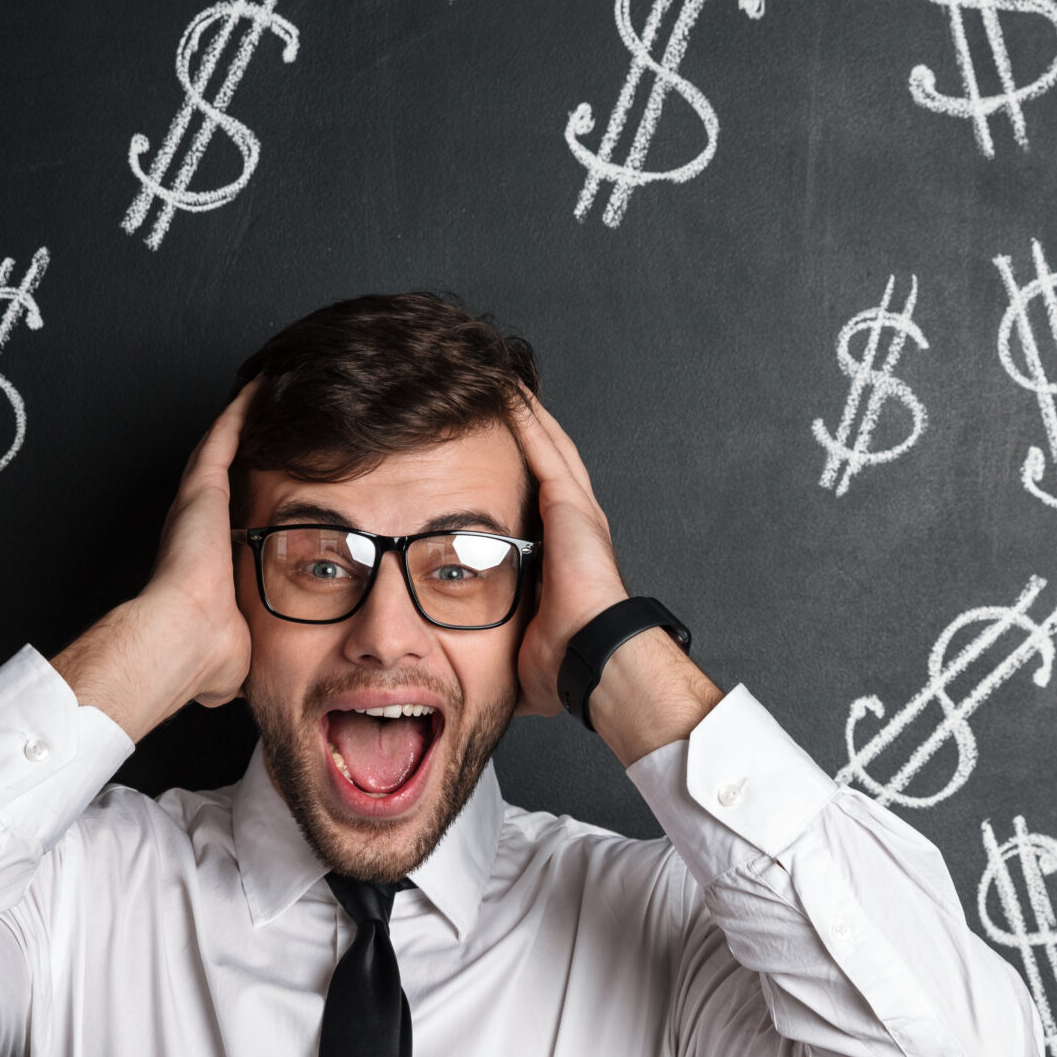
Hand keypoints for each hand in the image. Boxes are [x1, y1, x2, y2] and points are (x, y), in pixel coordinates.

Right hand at [53, 381, 256, 736]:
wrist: (184, 641)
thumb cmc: (205, 654)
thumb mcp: (231, 653)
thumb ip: (235, 654)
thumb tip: (230, 685)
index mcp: (205, 558)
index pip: (229, 517)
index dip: (246, 495)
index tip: (267, 483)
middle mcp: (198, 523)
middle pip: (225, 472)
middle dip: (248, 445)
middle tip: (273, 418)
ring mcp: (198, 502)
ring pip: (225, 445)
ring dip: (246, 417)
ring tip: (272, 387)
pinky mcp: (201, 487)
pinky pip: (226, 435)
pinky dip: (244, 408)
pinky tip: (265, 383)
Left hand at [507, 390, 632, 716]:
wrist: (593, 661)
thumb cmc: (563, 666)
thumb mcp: (517, 648)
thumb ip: (496, 646)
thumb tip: (464, 676)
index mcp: (560, 553)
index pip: (532, 499)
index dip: (513, 469)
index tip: (486, 451)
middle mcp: (571, 525)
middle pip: (542, 460)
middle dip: (519, 428)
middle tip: (492, 395)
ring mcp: (574, 512)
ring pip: (544, 445)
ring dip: (521, 413)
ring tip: (496, 379)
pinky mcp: (570, 507)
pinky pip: (543, 450)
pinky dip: (525, 420)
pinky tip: (505, 392)